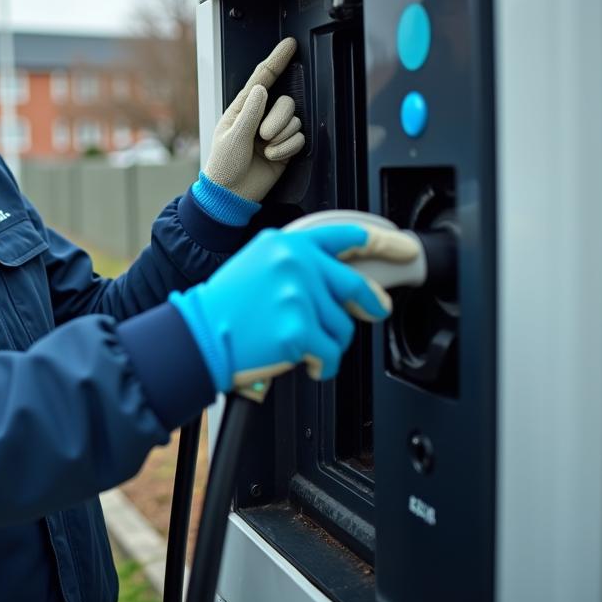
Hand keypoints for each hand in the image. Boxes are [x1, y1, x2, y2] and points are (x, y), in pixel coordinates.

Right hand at [169, 224, 399, 393]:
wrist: (199, 335)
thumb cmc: (225, 307)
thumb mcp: (258, 266)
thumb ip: (297, 265)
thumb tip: (339, 284)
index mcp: (286, 244)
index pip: (344, 235)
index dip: (380, 242)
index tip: (402, 248)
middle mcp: (295, 264)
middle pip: (355, 286)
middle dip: (372, 303)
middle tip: (376, 310)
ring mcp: (298, 297)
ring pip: (343, 327)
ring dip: (330, 342)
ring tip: (304, 345)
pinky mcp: (299, 331)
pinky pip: (331, 355)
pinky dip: (322, 366)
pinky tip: (305, 363)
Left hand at [204, 37, 304, 201]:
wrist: (232, 195)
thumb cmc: (224, 166)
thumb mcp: (233, 137)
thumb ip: (249, 113)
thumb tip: (261, 89)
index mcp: (242, 109)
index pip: (262, 79)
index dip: (277, 60)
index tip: (290, 45)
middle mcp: (260, 116)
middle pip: (285, 102)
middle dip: (277, 120)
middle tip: (262, 136)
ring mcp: (274, 132)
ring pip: (294, 120)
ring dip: (281, 138)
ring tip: (263, 150)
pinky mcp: (285, 146)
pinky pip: (299, 138)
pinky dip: (287, 149)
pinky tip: (272, 157)